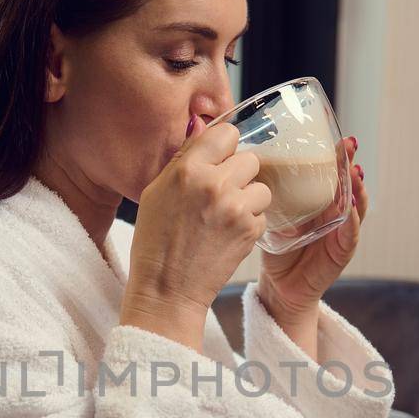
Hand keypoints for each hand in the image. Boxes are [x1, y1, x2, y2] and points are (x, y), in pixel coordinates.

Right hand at [121, 114, 270, 351]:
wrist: (166, 290)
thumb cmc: (156, 242)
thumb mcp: (156, 192)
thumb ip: (184, 159)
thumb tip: (202, 127)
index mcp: (188, 169)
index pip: (227, 133)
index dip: (225, 148)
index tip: (220, 161)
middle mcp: (214, 184)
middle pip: (250, 159)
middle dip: (240, 175)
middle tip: (223, 195)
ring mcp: (235, 208)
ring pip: (261, 187)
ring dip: (249, 200)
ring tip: (226, 218)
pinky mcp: (249, 231)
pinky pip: (262, 215)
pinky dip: (250, 224)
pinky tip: (228, 236)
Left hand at [257, 135, 366, 336]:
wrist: (280, 289)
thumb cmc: (277, 251)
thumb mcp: (273, 217)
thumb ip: (269, 196)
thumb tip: (248, 165)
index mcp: (318, 201)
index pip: (329, 172)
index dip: (333, 154)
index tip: (332, 134)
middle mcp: (334, 212)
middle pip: (346, 182)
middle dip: (349, 162)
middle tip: (349, 144)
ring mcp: (342, 230)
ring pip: (356, 203)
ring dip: (357, 186)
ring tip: (355, 171)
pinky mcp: (342, 250)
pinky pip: (351, 232)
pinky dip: (354, 219)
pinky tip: (353, 206)